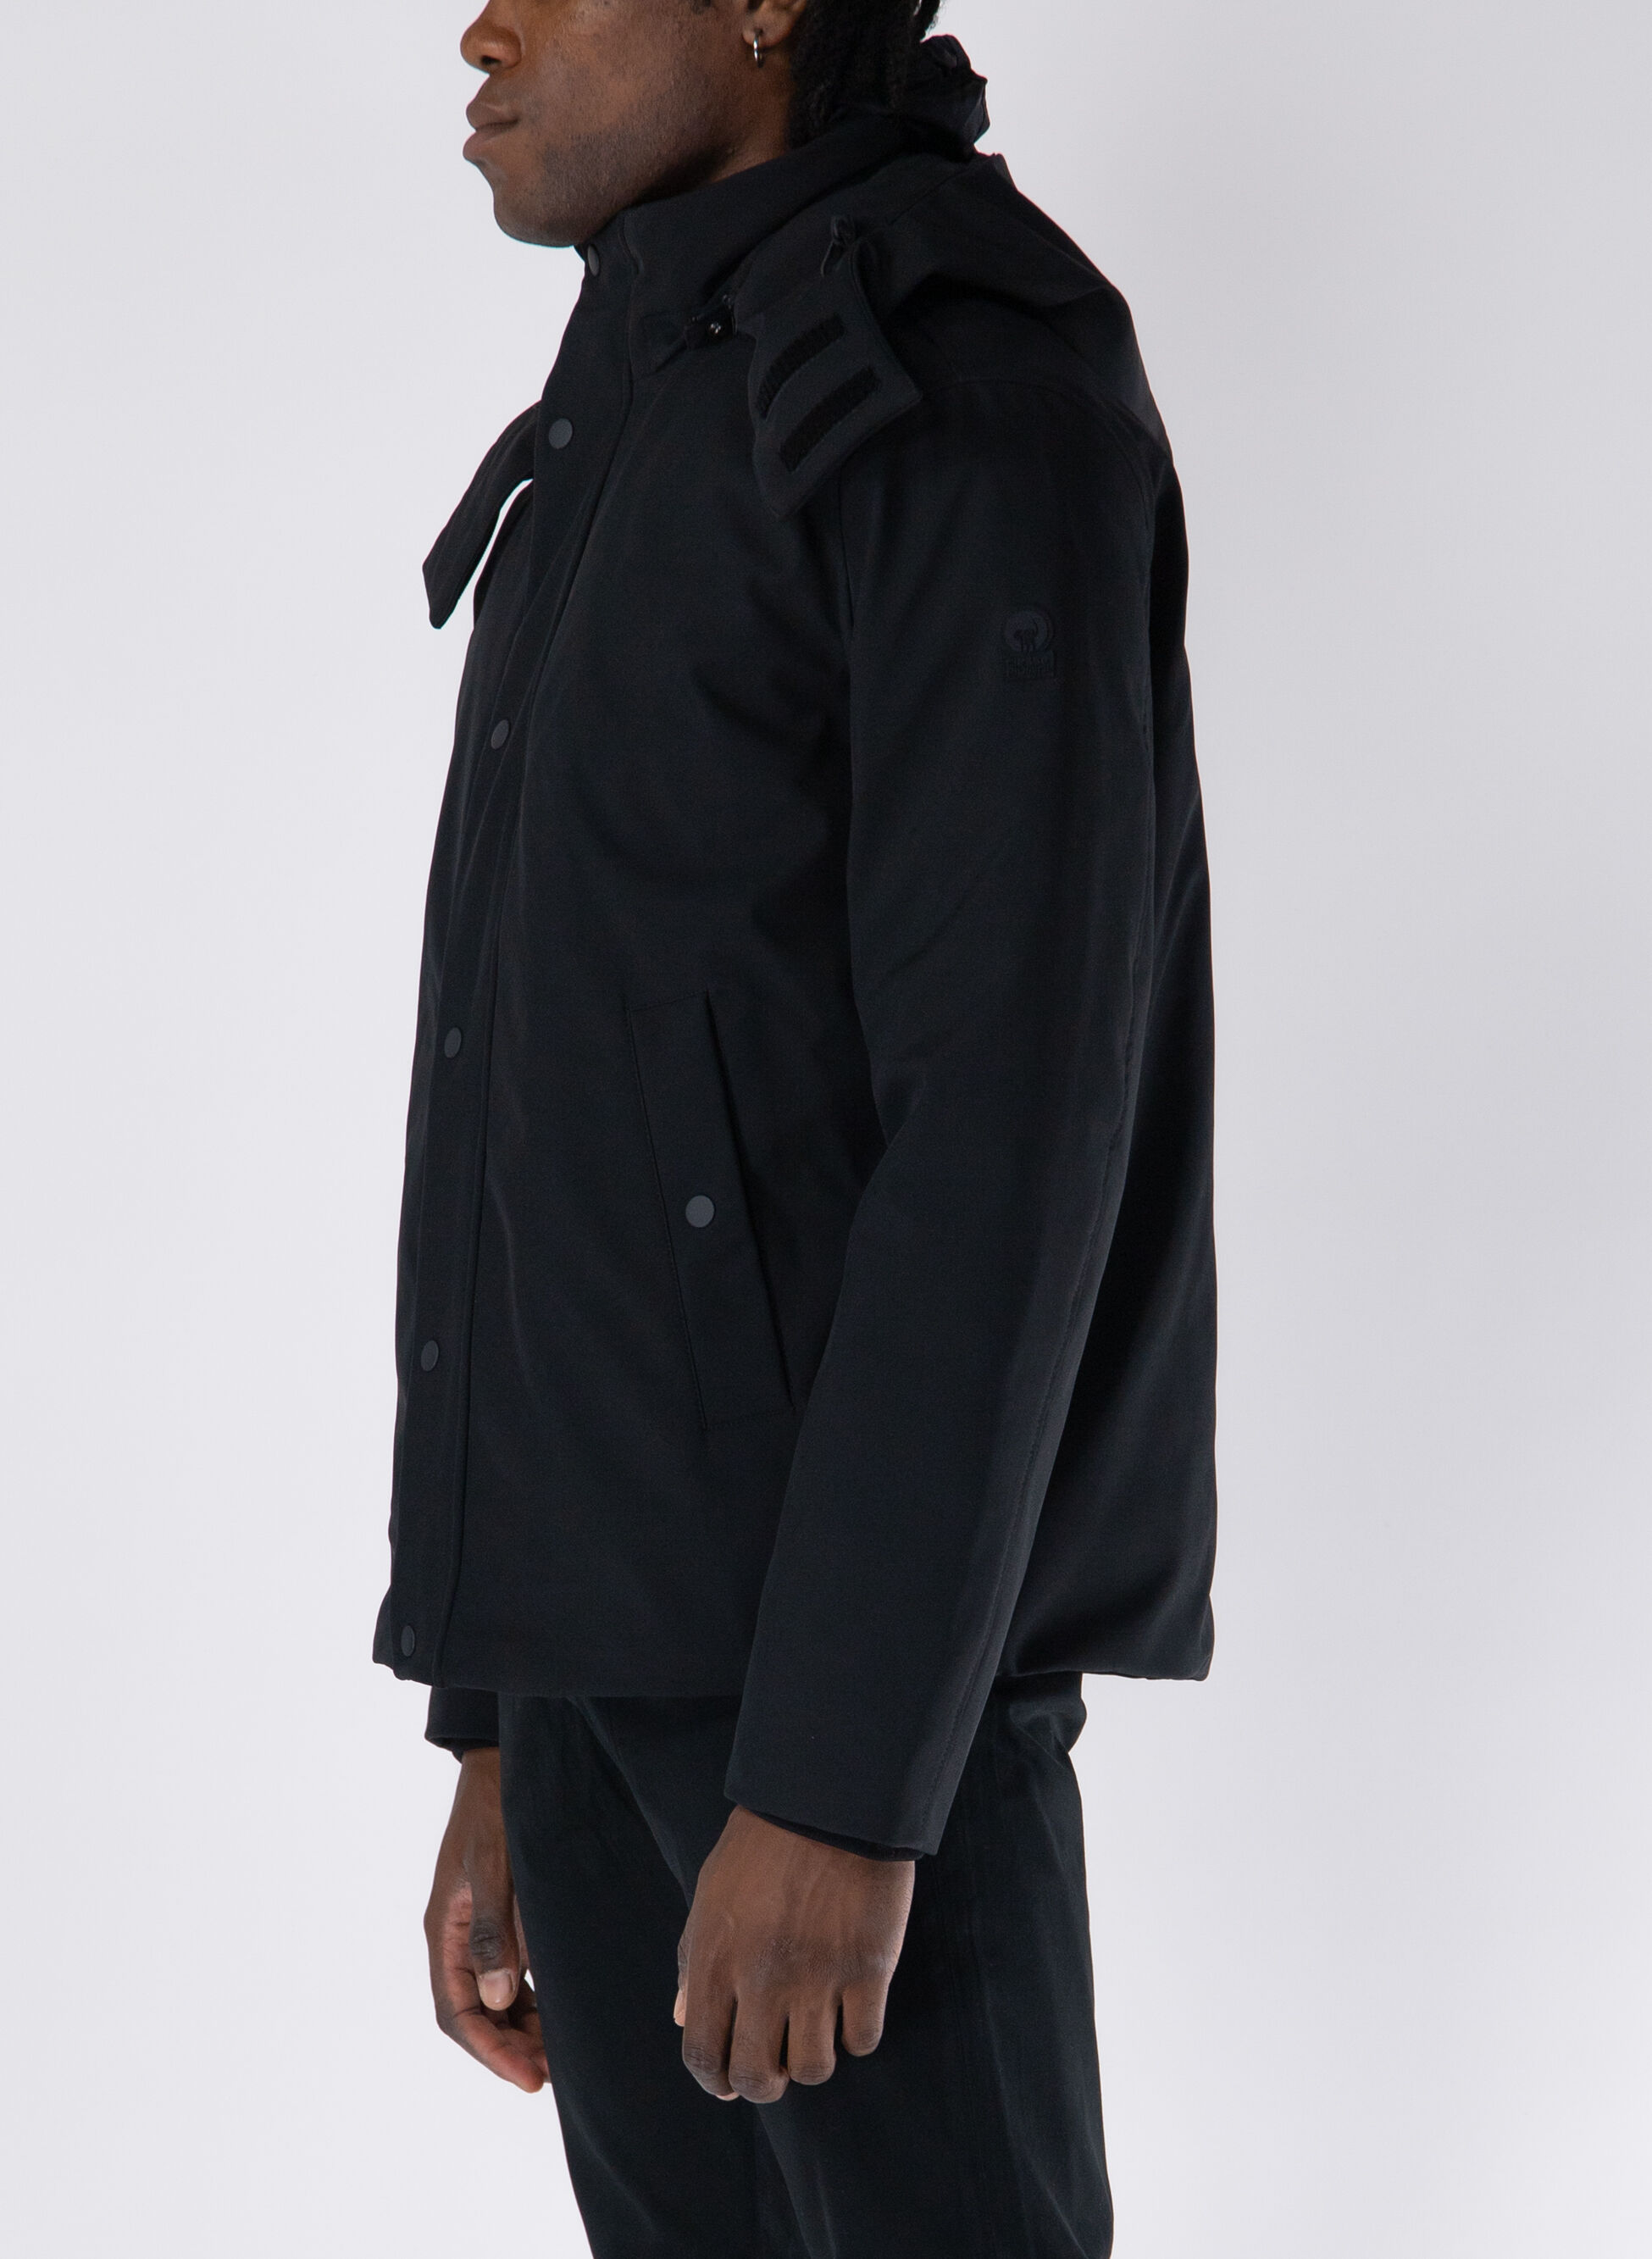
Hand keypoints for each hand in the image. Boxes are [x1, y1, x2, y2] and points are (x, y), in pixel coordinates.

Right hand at [423, 1747, 548, 2092]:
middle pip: (473, 2015)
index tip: (528, 2077)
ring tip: (559, 2054)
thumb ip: (495, 1934)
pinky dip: (529, 2003)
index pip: (456, 2013)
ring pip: (493, 2001)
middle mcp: (457, 1940)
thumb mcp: (494, 1869)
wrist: (503, 1766)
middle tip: (551, 2073)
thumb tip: (495, 2001)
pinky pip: (509, 1978)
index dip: (489, 2051)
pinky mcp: (501, 1922)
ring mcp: (478, 1933)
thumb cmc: (497, 1812)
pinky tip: (557, 2014)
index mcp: (445, 1932)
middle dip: (508, 2049)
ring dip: (521, 2031)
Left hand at [675, 1806, 913, 2103]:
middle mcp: (761, 1979)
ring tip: (816, 2029)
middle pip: (758, 2077)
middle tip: (778, 2064)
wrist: (826, 1798)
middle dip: (766, 2083)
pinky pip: (862, 2039)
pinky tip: (852, 2006)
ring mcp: (817, 1977)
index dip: (716, 2082)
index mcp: (715, 1961)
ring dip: (813, 2059)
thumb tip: (681, 2017)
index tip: (730, 2083)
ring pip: (814, 2069)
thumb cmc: (761, 1844)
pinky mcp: (868, 1968)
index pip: (703, 2056)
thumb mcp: (711, 1897)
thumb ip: (694, 1962)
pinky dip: (855, 2034)